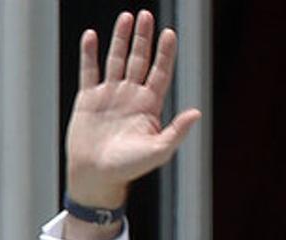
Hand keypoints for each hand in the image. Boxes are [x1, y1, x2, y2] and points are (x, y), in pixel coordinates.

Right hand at [65, 11, 200, 210]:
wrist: (96, 177)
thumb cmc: (128, 168)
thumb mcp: (158, 151)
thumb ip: (177, 131)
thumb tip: (197, 113)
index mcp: (149, 106)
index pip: (160, 72)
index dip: (165, 53)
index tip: (169, 33)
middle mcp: (131, 96)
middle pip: (139, 60)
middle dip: (143, 38)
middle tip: (146, 16)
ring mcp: (109, 95)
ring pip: (116, 60)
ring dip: (121, 39)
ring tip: (126, 17)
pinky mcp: (88, 99)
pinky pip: (89, 71)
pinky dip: (89, 53)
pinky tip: (92, 36)